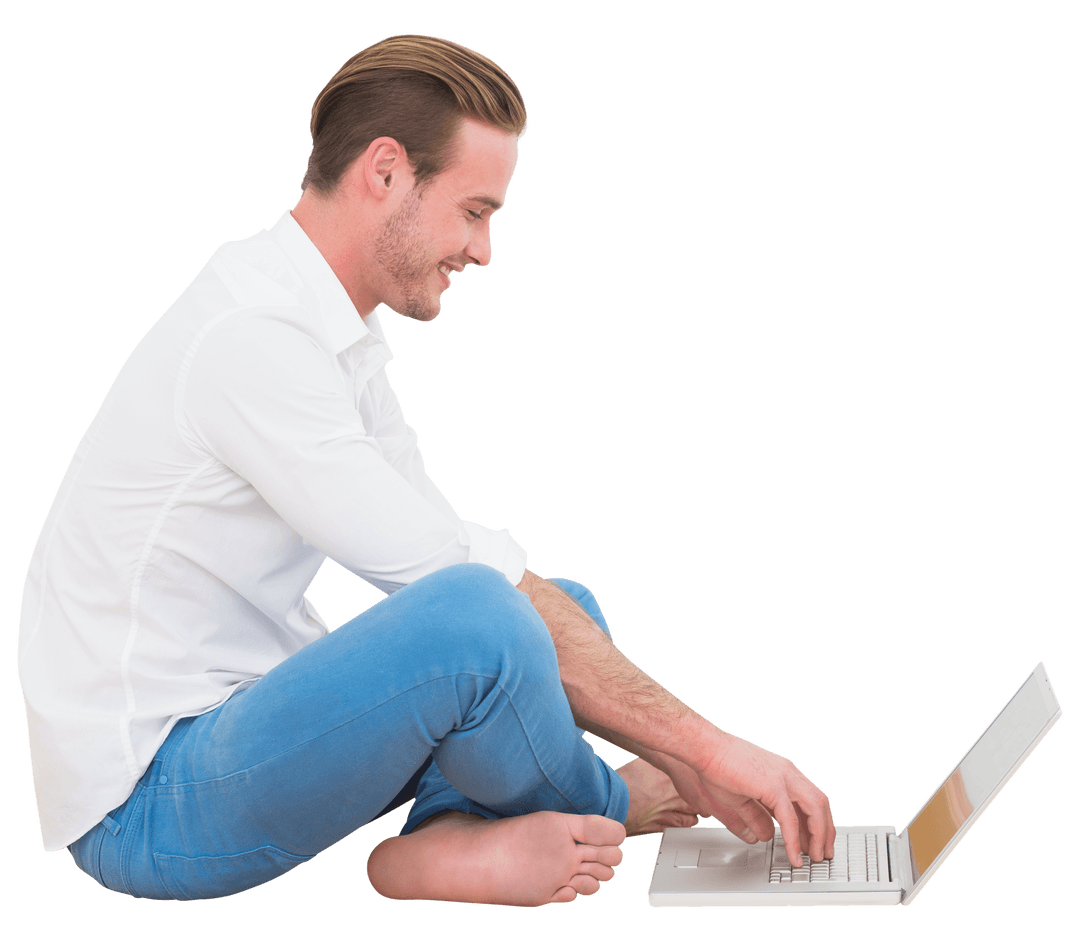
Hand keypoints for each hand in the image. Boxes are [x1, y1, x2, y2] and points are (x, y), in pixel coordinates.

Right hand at [617, 757, 698, 836]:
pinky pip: (673, 828)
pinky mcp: (656, 827)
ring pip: (688, 820)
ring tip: (696, 815)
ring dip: (693, 817)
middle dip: (702, 806)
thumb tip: (658, 752)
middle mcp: (671, 799)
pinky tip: (677, 823)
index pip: (695, 786)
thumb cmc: (623, 783)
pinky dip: (677, 825)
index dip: (701, 788)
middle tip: (706, 804)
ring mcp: (665, 815)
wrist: (612, 803)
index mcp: (670, 782)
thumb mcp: (640, 763)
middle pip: (696, 806)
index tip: (704, 786)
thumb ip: (654, 761)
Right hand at [662, 734, 834, 867]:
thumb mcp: (741, 798)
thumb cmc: (716, 766)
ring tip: (815, 857)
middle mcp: (788, 772)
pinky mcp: (773, 786)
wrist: (705, 748)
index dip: (815, 822)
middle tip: (822, 853)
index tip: (814, 841)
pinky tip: (794, 856)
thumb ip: (756, 817)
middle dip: (825, 831)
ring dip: (818, 836)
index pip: (809, 799)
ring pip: (814, 809)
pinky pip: (790, 819)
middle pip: (819, 803)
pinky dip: (795, 841)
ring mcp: (783, 777)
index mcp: (782, 772)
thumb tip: (767, 835)